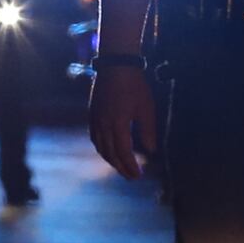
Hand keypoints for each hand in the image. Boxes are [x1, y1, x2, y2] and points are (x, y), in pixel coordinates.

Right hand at [90, 64, 160, 178]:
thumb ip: (148, 130)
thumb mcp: (147, 107)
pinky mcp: (92, 114)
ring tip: (121, 167)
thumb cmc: (135, 85)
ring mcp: (96, 119)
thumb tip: (151, 150)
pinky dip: (101, 148)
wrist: (116, 65)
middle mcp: (103, 124)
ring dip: (110, 160)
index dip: (130, 166)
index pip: (123, 152)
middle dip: (121, 167)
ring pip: (100, 147)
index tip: (138, 176)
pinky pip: (95, 137)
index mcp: (118, 123)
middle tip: (131, 177)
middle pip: (110, 153)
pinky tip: (108, 151)